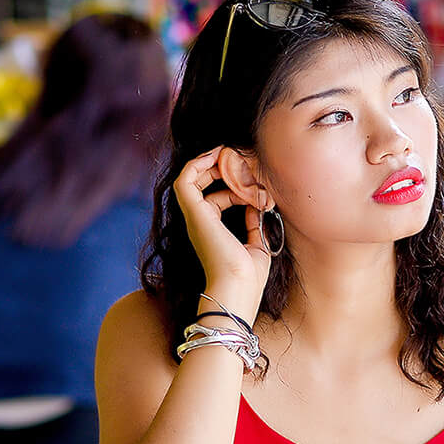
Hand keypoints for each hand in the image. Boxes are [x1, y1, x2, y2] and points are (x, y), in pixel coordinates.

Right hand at [171, 149, 271, 323]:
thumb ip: (255, 224)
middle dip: (223, 169)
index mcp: (212, 231)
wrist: (238, 287)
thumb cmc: (248, 277)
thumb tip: (257, 205)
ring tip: (233, 156)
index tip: (259, 188)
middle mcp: (199, 222)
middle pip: (202, 184)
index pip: (218, 198)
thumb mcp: (257, 245)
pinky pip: (185, 180)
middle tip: (246, 164)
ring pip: (191, 178)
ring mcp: (195, 217)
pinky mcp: (194, 213)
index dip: (238, 187)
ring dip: (212, 163)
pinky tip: (218, 156)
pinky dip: (198, 164)